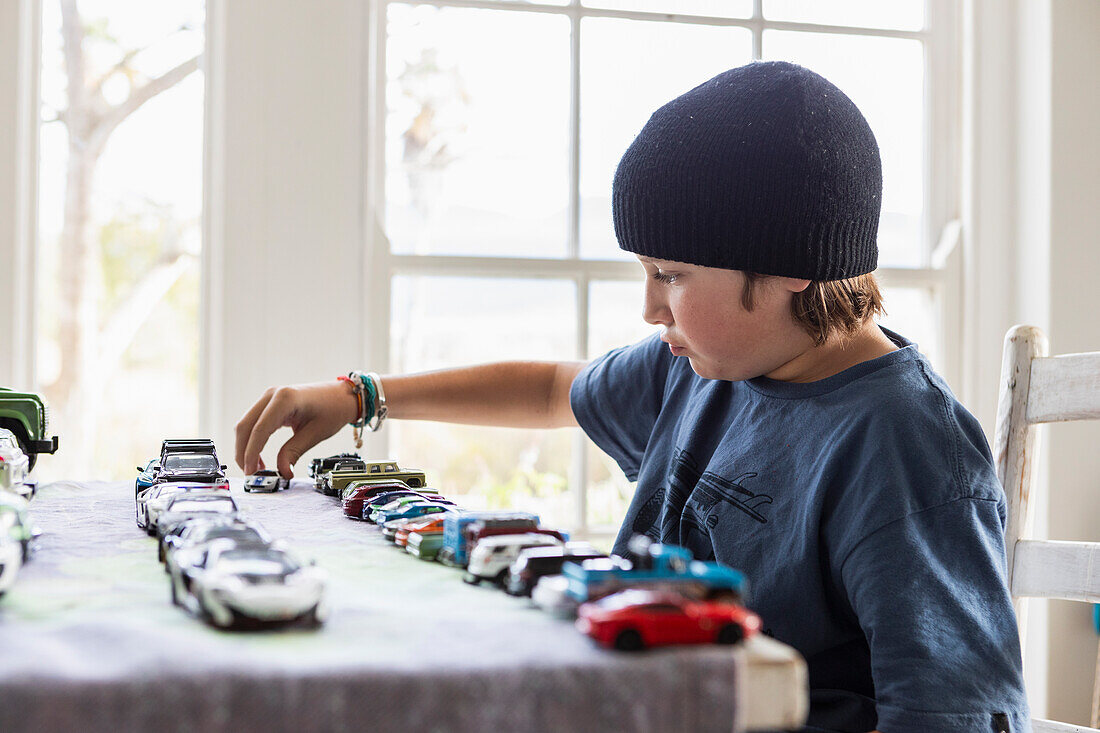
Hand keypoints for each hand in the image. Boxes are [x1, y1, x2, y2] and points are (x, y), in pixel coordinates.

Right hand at [235, 381, 358, 478]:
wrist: (342, 396)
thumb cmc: (333, 410)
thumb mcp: (315, 434)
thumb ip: (294, 452)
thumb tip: (282, 472)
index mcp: (285, 398)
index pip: (260, 429)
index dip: (251, 453)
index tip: (251, 472)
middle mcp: (273, 394)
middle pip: (245, 426)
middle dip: (243, 452)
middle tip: (250, 474)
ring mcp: (269, 396)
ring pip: (246, 424)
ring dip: (246, 447)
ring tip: (256, 468)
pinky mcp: (270, 402)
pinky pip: (253, 422)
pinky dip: (252, 439)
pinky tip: (258, 456)